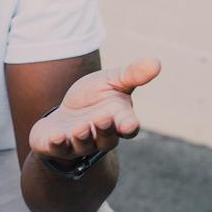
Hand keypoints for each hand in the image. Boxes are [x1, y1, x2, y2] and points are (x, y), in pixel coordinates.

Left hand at [28, 57, 161, 166]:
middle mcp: (101, 135)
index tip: (129, 125)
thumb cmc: (93, 97)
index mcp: (118, 119)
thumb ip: (132, 74)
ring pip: (84, 145)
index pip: (128, 127)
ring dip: (82, 137)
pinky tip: (55, 137)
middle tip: (102, 118)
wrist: (66, 112)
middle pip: (107, 138)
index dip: (129, 126)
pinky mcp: (59, 146)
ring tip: (80, 128)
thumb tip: (157, 62)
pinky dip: (57, 144)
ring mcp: (80, 143)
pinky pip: (58, 149)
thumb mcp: (112, 80)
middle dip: (104, 130)